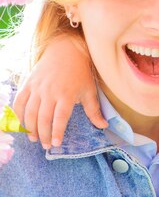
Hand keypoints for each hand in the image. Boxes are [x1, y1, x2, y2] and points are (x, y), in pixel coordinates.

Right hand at [12, 34, 107, 148]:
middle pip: (43, 118)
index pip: (59, 118)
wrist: (67, 50)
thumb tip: (103, 126)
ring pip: (29, 112)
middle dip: (43, 134)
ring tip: (34, 138)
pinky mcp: (28, 84)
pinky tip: (21, 123)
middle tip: (46, 145)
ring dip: (30, 128)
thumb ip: (94, 110)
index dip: (56, 132)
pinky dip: (18, 114)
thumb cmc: (80, 72)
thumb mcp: (90, 91)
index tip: (56, 144)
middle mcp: (50, 92)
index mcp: (66, 95)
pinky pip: (19, 101)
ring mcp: (37, 88)